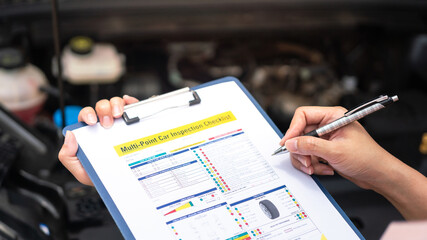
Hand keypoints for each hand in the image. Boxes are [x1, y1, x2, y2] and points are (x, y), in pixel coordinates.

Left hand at [58, 95, 138, 184]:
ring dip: (116, 105)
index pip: (86, 115)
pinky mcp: (132, 122)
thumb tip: (69, 136)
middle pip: (101, 107)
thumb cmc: (101, 175)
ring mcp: (118, 122)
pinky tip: (129, 105)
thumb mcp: (80, 170)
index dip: (88, 114)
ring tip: (119, 117)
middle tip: (107, 123)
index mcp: (90, 132)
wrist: (120, 183)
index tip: (91, 121)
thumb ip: (67, 156)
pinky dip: (130, 102)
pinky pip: (131, 107)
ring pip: (115, 103)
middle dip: (103, 110)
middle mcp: (103, 124)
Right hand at [279, 106, 398, 189]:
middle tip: (305, 162)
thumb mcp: (335, 151)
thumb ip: (310, 146)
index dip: (293, 129)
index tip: (288, 143)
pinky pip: (309, 155)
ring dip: (306, 160)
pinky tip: (325, 169)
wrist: (379, 174)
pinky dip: (313, 165)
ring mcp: (326, 138)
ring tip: (315, 168)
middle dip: (301, 150)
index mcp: (333, 116)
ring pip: (302, 146)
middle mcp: (328, 125)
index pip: (303, 115)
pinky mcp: (325, 150)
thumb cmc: (367, 158)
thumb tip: (291, 143)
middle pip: (300, 133)